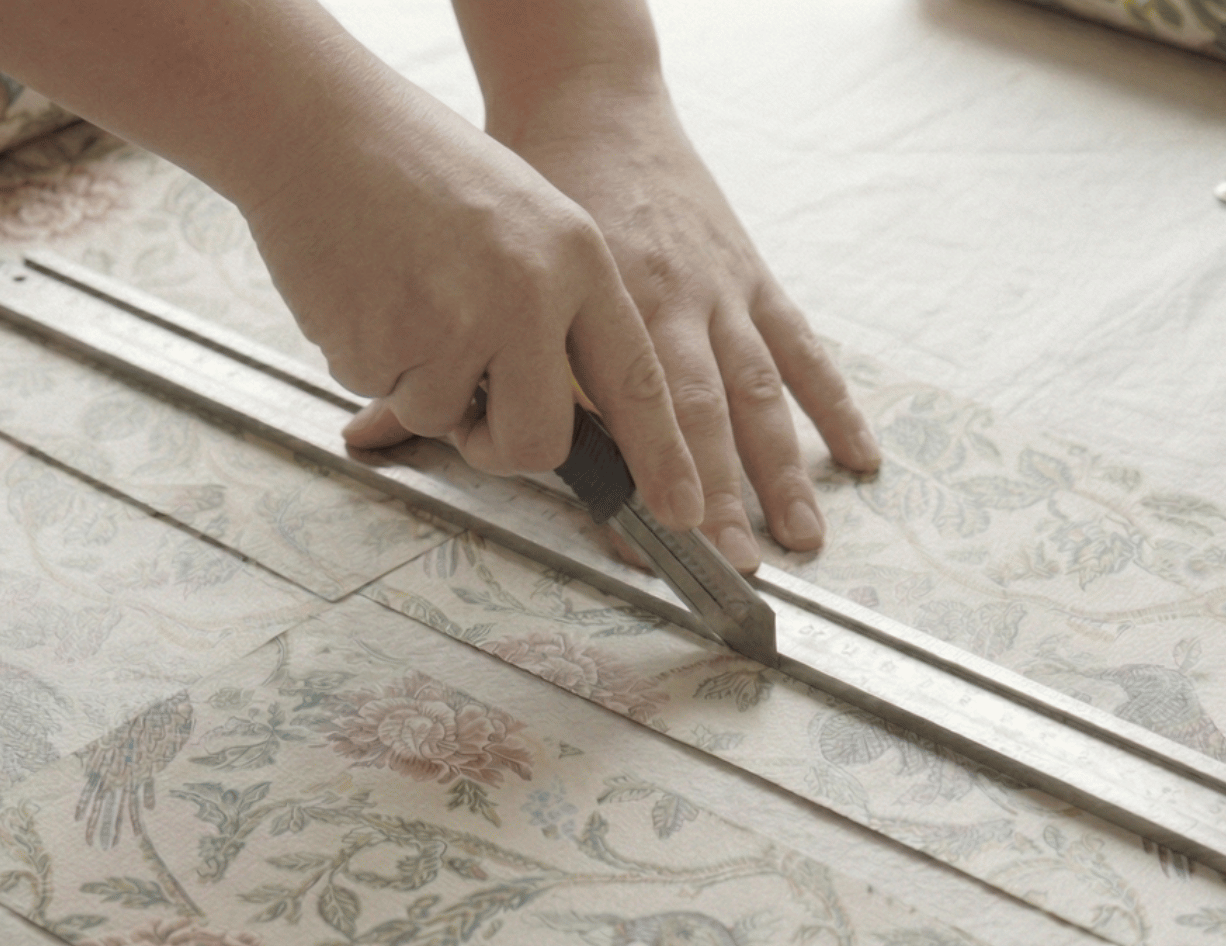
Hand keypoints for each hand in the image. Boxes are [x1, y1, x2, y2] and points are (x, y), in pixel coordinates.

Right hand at [239, 71, 703, 531]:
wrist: (319, 126)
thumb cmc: (416, 168)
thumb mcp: (519, 220)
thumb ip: (551, 308)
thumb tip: (557, 414)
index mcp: (576, 259)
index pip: (637, 378)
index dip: (662, 455)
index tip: (682, 510)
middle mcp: (528, 296)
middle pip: (541, 441)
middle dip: (503, 450)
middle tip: (473, 419)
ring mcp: (456, 324)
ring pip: (447, 422)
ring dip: (417, 385)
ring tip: (401, 297)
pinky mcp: (386, 345)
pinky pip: (383, 395)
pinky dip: (368, 358)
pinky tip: (363, 289)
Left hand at [486, 79, 879, 564]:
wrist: (588, 100)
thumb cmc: (530, 190)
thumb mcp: (485, 271)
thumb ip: (440, 361)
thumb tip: (366, 437)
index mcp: (598, 303)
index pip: (620, 416)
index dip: (636, 486)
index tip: (643, 548)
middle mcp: (668, 301)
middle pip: (698, 415)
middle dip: (718, 497)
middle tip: (730, 565)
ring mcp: (719, 290)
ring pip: (758, 393)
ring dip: (781, 471)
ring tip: (800, 540)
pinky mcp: (753, 274)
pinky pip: (802, 347)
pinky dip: (835, 404)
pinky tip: (859, 458)